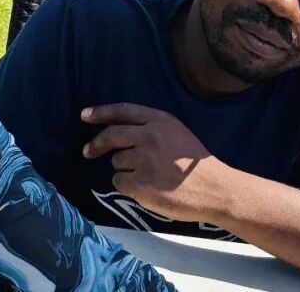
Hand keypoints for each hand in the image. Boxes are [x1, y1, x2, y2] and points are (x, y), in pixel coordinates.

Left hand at [81, 103, 234, 224]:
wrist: (215, 188)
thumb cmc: (195, 163)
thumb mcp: (177, 132)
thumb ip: (151, 128)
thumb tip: (117, 132)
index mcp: (160, 120)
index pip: (123, 111)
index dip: (101, 112)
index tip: (85, 115)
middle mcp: (150, 136)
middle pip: (111, 135)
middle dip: (95, 144)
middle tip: (87, 151)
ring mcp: (144, 160)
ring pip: (116, 162)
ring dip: (124, 169)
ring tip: (147, 176)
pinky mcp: (141, 183)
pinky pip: (119, 182)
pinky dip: (127, 186)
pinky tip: (146, 188)